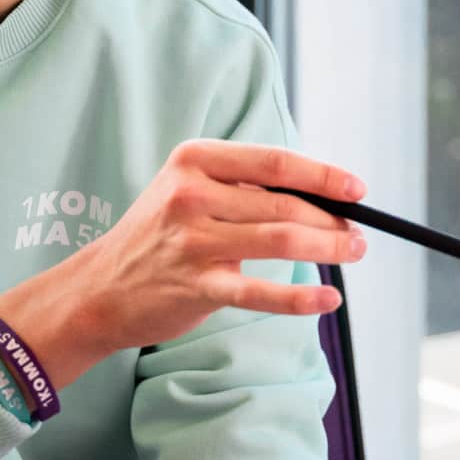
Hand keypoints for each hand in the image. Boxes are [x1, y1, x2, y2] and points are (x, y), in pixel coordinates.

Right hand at [0, 141, 368, 388]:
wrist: (100, 288)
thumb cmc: (160, 234)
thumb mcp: (189, 189)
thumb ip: (244, 187)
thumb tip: (322, 195)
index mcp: (195, 160)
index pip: (274, 162)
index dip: (323, 175)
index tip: (357, 189)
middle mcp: (191, 195)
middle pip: (284, 204)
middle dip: (332, 220)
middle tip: (358, 234)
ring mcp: (192, 242)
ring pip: (281, 241)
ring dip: (328, 249)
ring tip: (353, 254)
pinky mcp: (195, 287)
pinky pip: (260, 293)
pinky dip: (301, 298)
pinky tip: (328, 299)